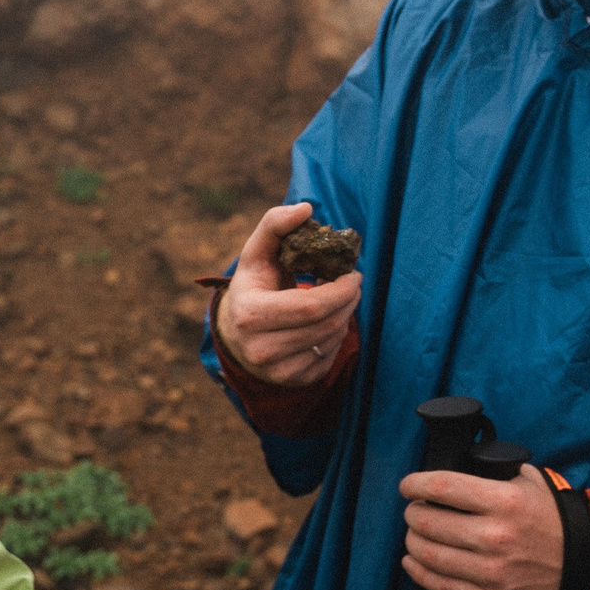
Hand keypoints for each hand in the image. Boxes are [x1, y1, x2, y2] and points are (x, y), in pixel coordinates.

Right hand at [214, 204, 361, 387]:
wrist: (236, 332)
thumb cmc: (253, 285)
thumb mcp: (257, 253)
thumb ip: (275, 225)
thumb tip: (305, 208)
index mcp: (250, 315)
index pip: (311, 307)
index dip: (340, 290)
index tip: (353, 274)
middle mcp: (261, 350)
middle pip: (326, 324)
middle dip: (348, 301)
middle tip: (353, 284)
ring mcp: (277, 371)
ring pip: (331, 340)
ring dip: (344, 316)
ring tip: (338, 298)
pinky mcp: (293, 380)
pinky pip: (329, 356)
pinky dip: (335, 335)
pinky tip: (326, 321)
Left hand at [400, 466, 589, 589]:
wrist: (587, 562)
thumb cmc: (554, 518)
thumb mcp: (530, 482)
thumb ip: (494, 473)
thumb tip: (456, 473)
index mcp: (504, 501)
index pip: (443, 487)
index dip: (415, 484)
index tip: (407, 485)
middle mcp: (495, 536)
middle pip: (429, 521)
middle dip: (413, 513)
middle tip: (414, 510)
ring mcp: (492, 571)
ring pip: (430, 555)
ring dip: (413, 542)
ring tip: (415, 535)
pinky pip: (443, 586)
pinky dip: (419, 573)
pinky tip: (413, 562)